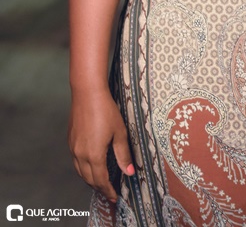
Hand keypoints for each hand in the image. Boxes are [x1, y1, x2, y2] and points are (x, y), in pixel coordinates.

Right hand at [68, 88, 134, 202]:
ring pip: (80, 172)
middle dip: (100, 188)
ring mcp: (73, 148)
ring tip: (101, 182)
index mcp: (94, 155)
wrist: (87, 93)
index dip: (108, 191)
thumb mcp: (119, 132)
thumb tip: (129, 171)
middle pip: (89, 179)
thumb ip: (123, 154)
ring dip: (90, 180)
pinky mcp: (70, 141)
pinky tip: (90, 166)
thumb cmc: (106, 110)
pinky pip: (76, 162)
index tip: (115, 197)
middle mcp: (80, 154)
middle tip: (109, 192)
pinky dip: (84, 169)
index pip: (101, 180)